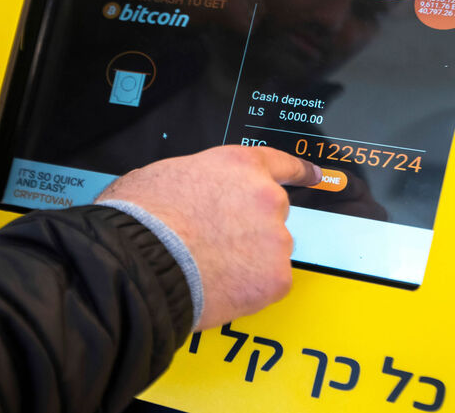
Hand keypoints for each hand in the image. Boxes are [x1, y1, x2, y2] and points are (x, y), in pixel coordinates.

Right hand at [95, 146, 320, 329]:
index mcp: (239, 166)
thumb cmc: (140, 219)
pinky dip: (249, 290)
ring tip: (210, 267)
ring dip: (249, 261)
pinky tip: (220, 287)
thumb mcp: (166, 175)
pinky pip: (268, 284)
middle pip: (273, 215)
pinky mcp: (276, 277)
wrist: (139, 262)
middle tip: (215, 243)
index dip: (299, 171)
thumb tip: (191, 195)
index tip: (315, 175)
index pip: (280, 164)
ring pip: (270, 252)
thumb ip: (199, 181)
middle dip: (251, 230)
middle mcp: (266, 197)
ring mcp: (275, 238)